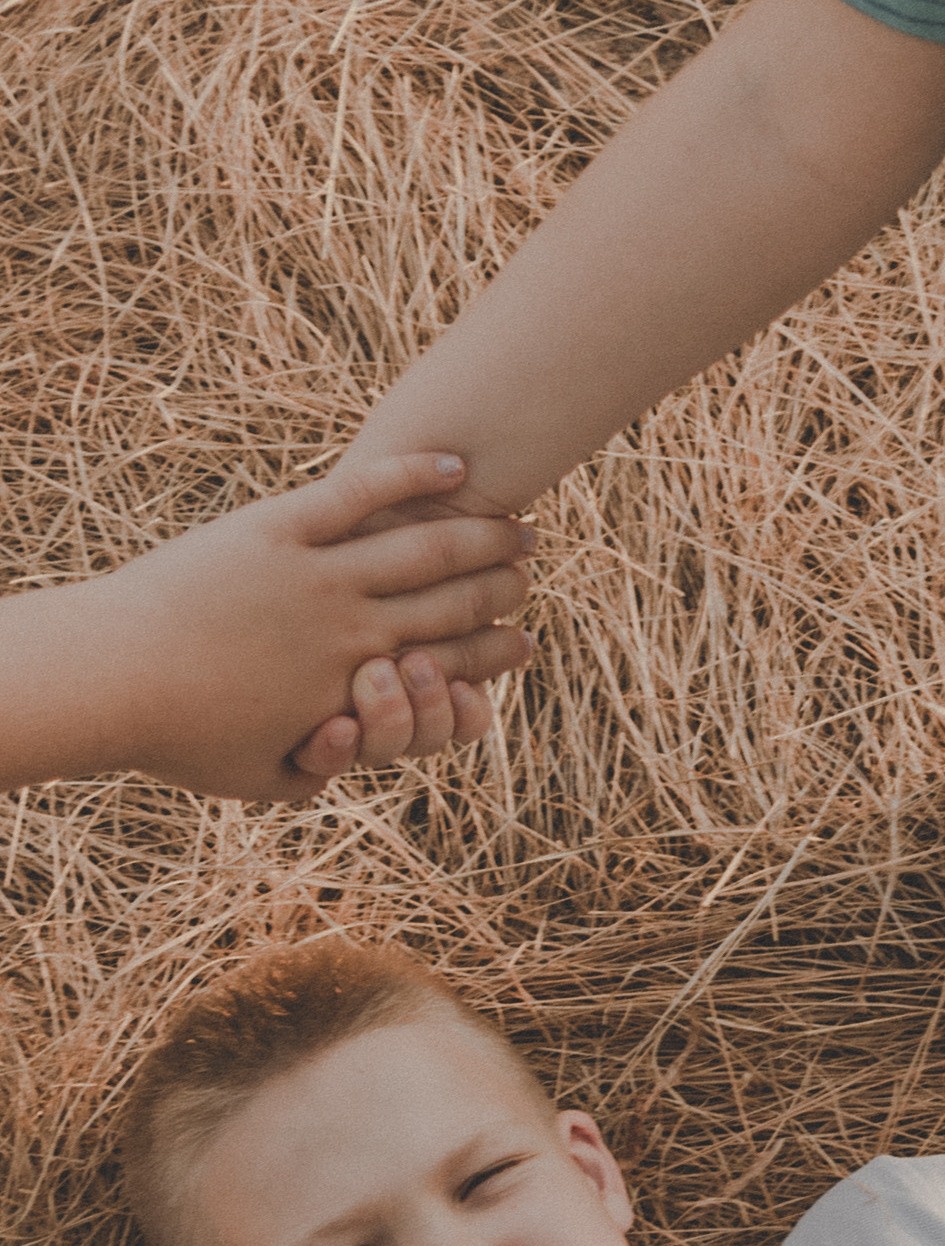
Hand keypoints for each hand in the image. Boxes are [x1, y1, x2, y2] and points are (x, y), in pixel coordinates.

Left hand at [68, 451, 534, 800]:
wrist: (113, 678)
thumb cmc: (184, 739)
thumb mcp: (265, 778)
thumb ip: (321, 772)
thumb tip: (351, 759)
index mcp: (361, 692)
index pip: (454, 671)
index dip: (496, 655)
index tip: (525, 640)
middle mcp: (354, 629)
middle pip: (453, 600)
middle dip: (502, 583)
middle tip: (529, 565)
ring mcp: (318, 574)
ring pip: (424, 546)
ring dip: (479, 532)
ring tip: (514, 521)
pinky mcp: (278, 529)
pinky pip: (359, 495)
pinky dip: (411, 477)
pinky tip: (454, 467)